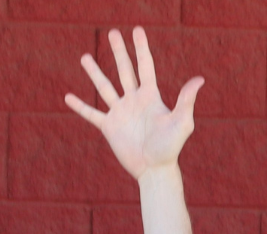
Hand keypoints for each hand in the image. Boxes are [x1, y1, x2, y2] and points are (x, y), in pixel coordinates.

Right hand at [65, 27, 203, 181]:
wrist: (154, 170)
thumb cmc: (170, 148)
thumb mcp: (181, 122)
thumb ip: (186, 100)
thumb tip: (199, 80)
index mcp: (150, 96)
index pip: (145, 66)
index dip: (141, 48)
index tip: (136, 30)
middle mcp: (134, 101)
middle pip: (125, 70)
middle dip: (119, 52)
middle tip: (112, 32)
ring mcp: (120, 113)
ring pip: (105, 88)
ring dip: (95, 72)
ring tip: (85, 57)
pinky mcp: (110, 128)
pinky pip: (92, 114)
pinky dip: (80, 106)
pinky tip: (67, 97)